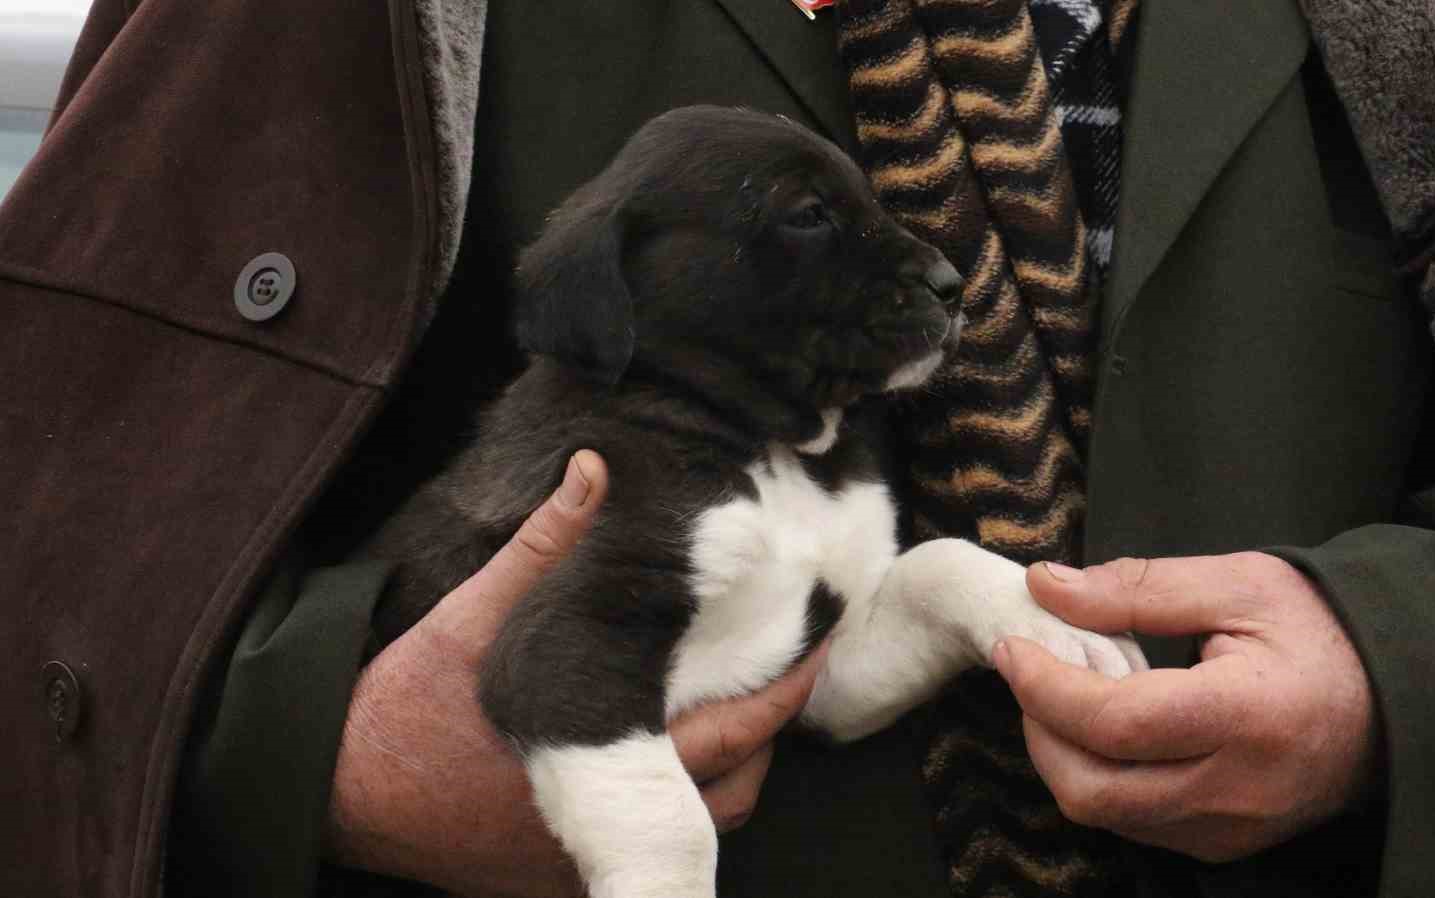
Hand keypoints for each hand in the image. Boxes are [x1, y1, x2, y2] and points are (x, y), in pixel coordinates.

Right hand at [325, 450, 824, 896]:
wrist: (334, 787)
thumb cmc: (405, 703)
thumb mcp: (475, 614)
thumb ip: (543, 546)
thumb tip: (593, 467)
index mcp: (603, 755)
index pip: (735, 732)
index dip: (787, 693)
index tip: (817, 652)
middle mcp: (604, 825)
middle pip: (734, 796)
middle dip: (769, 740)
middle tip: (786, 681)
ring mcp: (580, 862)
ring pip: (697, 836)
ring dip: (727, 779)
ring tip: (738, 718)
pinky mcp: (552, 882)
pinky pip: (643, 856)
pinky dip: (675, 814)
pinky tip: (671, 766)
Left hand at [992, 553, 1378, 863]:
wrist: (1400, 700)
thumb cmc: (1321, 631)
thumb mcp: (1238, 584)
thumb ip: (1137, 588)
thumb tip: (1046, 587)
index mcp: (1245, 716)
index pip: (1112, 722)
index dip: (1045, 687)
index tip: (1013, 646)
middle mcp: (1237, 789)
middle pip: (1093, 789)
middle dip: (1039, 730)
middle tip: (1029, 673)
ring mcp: (1232, 828)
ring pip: (1107, 815)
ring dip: (1064, 758)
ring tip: (1065, 696)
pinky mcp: (1227, 844)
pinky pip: (1137, 825)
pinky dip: (1102, 780)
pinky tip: (1105, 731)